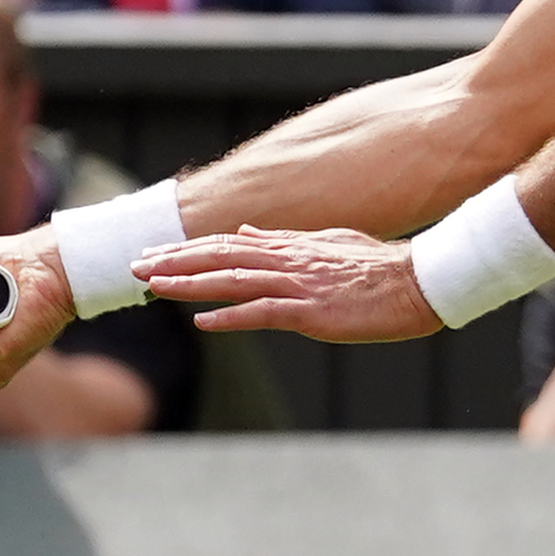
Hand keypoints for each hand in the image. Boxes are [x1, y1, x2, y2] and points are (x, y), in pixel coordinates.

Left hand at [135, 224, 442, 341]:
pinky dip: (230, 317)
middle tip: (134, 266)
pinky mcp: (313, 312)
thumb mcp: (329, 245)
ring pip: (232, 280)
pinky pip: (263, 313)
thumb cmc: (381, 269)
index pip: (227, 245)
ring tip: (152, 286)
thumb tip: (247, 233)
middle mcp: (289, 261)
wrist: (420, 283)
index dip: (187, 250)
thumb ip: (285, 241)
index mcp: (291, 247)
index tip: (153, 254)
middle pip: (219, 258)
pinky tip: (202, 322)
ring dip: (189, 284)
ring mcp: (299, 285)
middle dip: (174, 262)